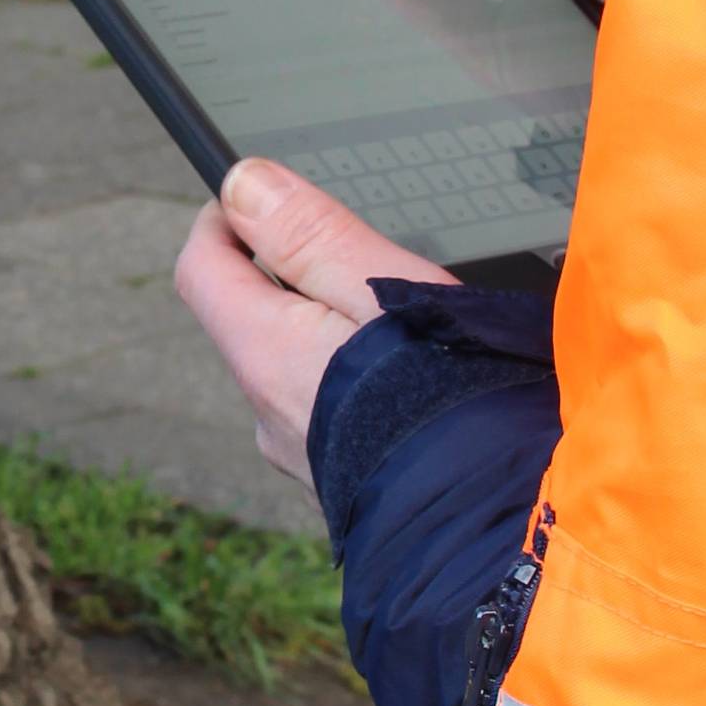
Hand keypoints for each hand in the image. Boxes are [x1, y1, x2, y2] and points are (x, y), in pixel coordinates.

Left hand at [174, 158, 457, 487]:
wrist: (503, 521)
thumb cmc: (457, 401)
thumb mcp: (388, 290)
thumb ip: (310, 235)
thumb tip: (241, 184)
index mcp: (267, 355)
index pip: (202, 269)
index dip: (225, 221)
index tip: (264, 200)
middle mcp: (268, 412)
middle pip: (254, 319)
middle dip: (297, 279)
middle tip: (369, 263)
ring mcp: (302, 456)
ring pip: (298, 369)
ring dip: (334, 336)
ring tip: (409, 329)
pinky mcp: (340, 483)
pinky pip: (332, 413)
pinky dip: (359, 386)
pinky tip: (420, 387)